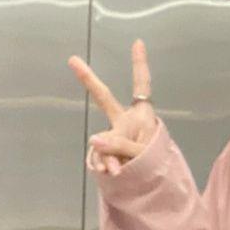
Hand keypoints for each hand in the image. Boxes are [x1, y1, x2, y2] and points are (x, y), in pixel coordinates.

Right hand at [67, 38, 158, 175]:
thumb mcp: (143, 154)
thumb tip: (94, 139)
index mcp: (142, 116)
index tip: (138, 43)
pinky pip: (99, 155)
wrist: (155, 186)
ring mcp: (114, 136)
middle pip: (104, 98)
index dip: (139, 65)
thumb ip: (121, 146)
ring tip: (115, 171)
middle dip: (89, 80)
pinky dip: (103, 164)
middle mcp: (125, 122)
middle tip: (73, 60)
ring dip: (107, 155)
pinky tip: (108, 173)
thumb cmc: (156, 165)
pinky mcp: (107, 152)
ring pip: (102, 139)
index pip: (141, 87)